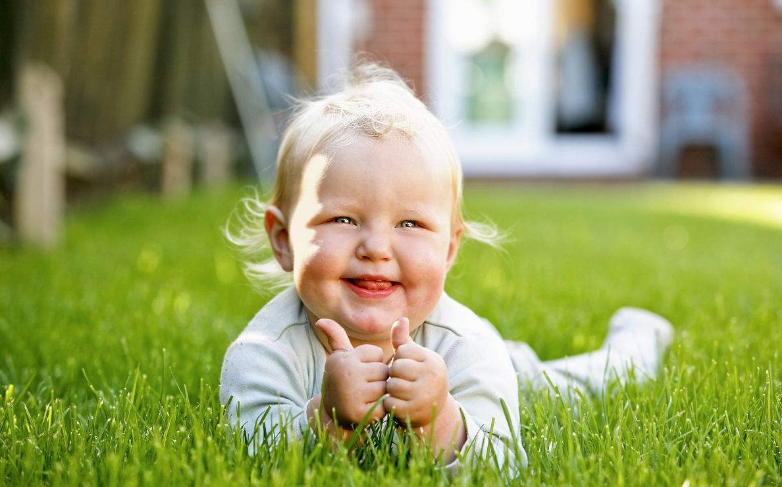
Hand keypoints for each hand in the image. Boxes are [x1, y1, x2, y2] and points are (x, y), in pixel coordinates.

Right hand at [316, 318, 388, 428]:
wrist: (330, 414)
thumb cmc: (340, 380)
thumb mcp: (338, 357)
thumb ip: (336, 336)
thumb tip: (321, 320)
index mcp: (344, 359)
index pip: (377, 353)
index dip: (372, 363)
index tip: (359, 370)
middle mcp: (347, 374)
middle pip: (383, 371)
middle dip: (378, 378)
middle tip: (363, 386)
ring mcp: (353, 395)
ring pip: (385, 388)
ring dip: (380, 393)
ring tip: (365, 397)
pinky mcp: (359, 413)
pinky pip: (384, 406)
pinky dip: (380, 409)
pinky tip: (367, 408)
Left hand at [383, 317, 465, 461]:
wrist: (433, 410)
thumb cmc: (419, 377)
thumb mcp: (414, 358)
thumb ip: (403, 339)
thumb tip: (400, 319)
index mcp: (433, 360)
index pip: (403, 351)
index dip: (399, 359)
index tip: (405, 366)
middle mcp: (432, 376)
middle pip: (397, 368)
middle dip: (393, 374)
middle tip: (399, 380)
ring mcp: (425, 395)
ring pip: (392, 385)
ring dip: (391, 389)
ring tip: (398, 391)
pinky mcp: (415, 412)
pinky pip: (390, 402)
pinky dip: (389, 403)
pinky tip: (397, 402)